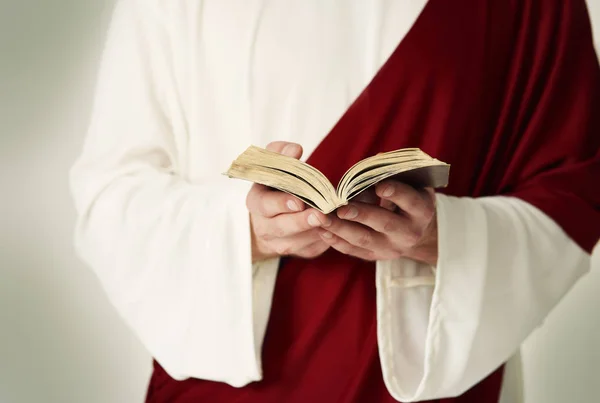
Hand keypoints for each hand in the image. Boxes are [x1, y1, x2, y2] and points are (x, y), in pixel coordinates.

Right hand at [247, 141, 331, 262]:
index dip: (281, 203)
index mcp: (256, 202)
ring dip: (317, 231)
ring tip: (333, 220)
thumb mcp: (273, 165)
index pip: (265, 205)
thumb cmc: (276, 184)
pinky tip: (336, 228)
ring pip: (299, 241)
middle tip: (320, 215)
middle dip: (302, 221)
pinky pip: (313, 248)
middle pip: (282, 227)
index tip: (298, 201)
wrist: (272, 217)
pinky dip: (325, 240)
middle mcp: (265, 226)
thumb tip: (295, 150)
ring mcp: (281, 242)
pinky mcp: (300, 251)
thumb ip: (281, 154)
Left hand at [318, 181, 437, 265]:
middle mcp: (409, 232)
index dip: (396, 193)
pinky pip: (353, 250)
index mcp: (422, 210)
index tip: (379, 186)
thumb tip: (376, 159)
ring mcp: (391, 247)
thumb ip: (395, 172)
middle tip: (341, 208)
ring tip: (321, 218)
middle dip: (361, 215)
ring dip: (340, 229)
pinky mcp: (375, 256)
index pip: (409, 201)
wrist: (414, 231)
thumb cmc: (409, 197)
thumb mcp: (411, 183)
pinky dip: (336, 241)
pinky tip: (322, 230)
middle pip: (384, 224)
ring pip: (364, 239)